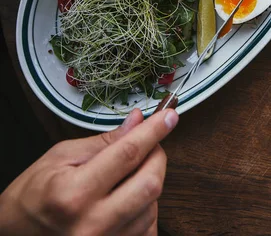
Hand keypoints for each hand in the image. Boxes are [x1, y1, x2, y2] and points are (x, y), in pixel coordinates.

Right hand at [0, 108, 178, 234]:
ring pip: (153, 206)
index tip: (169, 116)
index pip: (127, 154)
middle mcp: (92, 225)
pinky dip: (147, 209)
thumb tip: (136, 122)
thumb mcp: (60, 157)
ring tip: (131, 172)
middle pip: (150, 183)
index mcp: (75, 193)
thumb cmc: (32, 195)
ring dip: (150, 181)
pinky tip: (131, 197)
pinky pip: (147, 230)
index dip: (153, 131)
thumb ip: (103, 142)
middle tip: (150, 143)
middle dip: (157, 155)